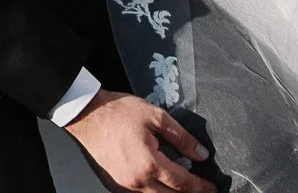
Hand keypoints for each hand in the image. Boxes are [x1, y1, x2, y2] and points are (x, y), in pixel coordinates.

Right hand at [64, 89, 216, 192]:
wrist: (85, 115)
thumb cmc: (116, 113)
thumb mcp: (155, 116)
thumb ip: (181, 137)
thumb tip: (200, 153)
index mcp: (150, 164)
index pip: (183, 183)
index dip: (201, 186)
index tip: (212, 187)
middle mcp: (137, 181)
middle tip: (201, 188)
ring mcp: (124, 186)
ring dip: (169, 192)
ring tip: (179, 183)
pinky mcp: (114, 185)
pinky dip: (151, 191)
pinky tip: (157, 181)